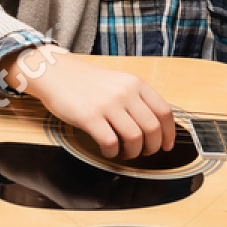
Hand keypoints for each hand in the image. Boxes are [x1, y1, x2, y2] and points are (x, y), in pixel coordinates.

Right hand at [0, 47, 175, 160]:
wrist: (57, 73)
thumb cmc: (87, 81)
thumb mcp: (118, 82)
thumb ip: (136, 98)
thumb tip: (154, 126)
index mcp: (135, 84)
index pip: (164, 111)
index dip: (169, 133)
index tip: (167, 145)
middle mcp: (125, 92)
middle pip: (152, 128)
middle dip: (152, 147)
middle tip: (145, 153)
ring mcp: (108, 104)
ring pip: (134, 138)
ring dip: (133, 152)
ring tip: (126, 153)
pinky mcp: (90, 117)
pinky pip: (110, 143)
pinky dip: (112, 153)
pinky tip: (108, 151)